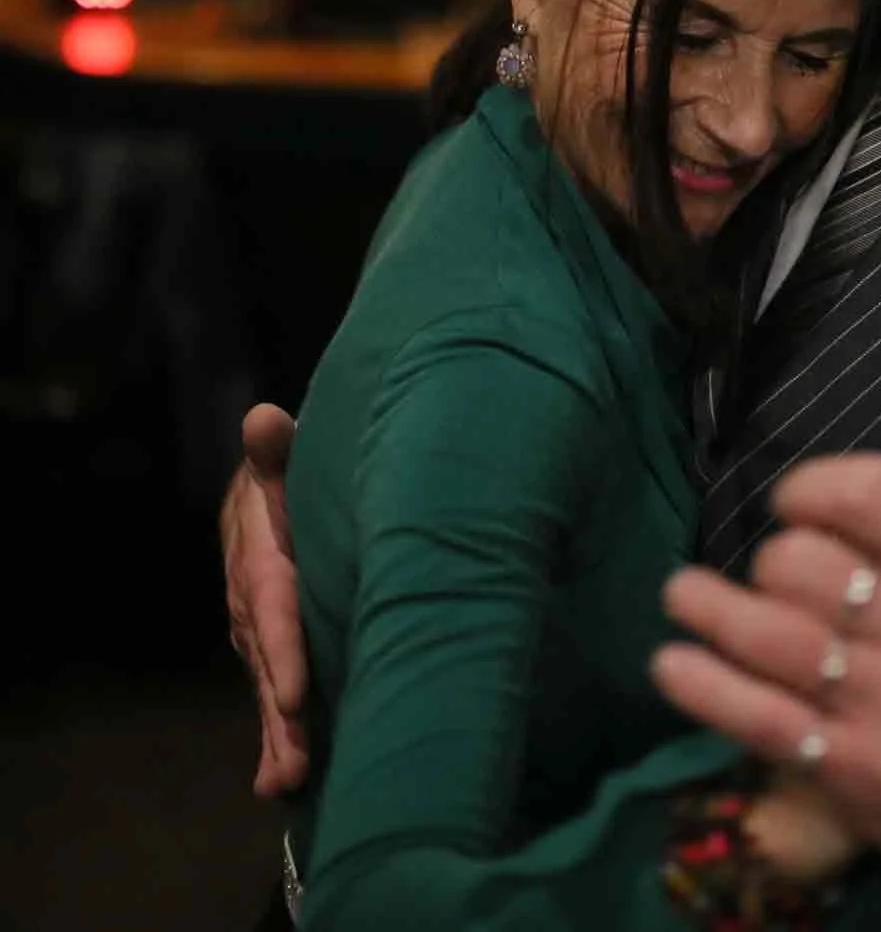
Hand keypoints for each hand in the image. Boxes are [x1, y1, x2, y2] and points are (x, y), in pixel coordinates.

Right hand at [220, 404, 309, 797]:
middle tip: (297, 763)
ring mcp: (263, 635)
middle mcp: (255, 607)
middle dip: (283, 717)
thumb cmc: (289, 474)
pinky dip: (277, 740)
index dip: (284, 651)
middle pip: (271, 666)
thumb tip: (264, 420)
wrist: (271, 494)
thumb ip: (277, 449)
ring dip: (280, 739)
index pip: (274, 610)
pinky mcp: (277, 652)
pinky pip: (276, 697)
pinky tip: (282, 786)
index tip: (298, 692)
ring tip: (290, 784)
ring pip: (271, 691)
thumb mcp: (283, 460)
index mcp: (262, 560)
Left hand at [654, 389, 880, 928]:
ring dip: (709, 608)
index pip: (865, 495)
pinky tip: (673, 662)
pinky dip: (704, 685)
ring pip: (767, 636)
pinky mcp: (857, 771)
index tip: (796, 503)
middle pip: (801, 565)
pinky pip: (757, 716)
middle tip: (778, 573)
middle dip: (775, 559)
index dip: (809, 488)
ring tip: (684, 594)